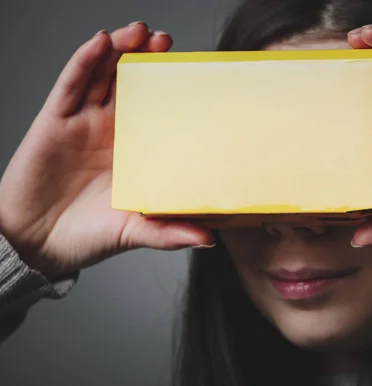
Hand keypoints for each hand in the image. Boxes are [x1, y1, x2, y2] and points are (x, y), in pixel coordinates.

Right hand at [0, 22, 213, 279]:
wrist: (39, 245)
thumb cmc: (88, 236)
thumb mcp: (135, 231)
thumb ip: (169, 232)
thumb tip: (209, 240)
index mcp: (136, 149)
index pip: (157, 107)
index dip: (170, 85)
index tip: (193, 68)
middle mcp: (111, 130)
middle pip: (129, 83)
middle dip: (146, 58)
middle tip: (165, 40)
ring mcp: (82, 123)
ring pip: (101, 76)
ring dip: (118, 50)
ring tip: (138, 32)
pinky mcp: (54, 123)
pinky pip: (69, 86)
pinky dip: (83, 62)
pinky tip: (99, 43)